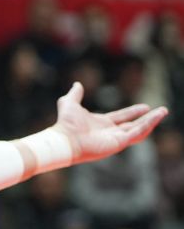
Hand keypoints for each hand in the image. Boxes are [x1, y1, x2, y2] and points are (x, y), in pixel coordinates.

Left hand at [53, 82, 167, 163]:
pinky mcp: (118, 143)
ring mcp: (115, 139)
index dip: (133, 112)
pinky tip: (156, 117)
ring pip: (138, 130)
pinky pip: (137, 134)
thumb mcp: (70, 103)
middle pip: (133, 125)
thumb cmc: (65, 124)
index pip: (121, 117)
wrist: (64, 139)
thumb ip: (75, 94)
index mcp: (101, 123)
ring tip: (163, 112)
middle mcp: (109, 132)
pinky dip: (147, 125)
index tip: (145, 107)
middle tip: (161, 111)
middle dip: (148, 119)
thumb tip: (77, 84)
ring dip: (152, 121)